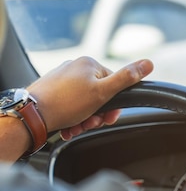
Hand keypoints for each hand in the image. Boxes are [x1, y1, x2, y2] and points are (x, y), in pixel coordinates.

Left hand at [27, 56, 153, 139]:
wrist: (32, 114)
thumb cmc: (67, 103)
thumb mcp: (103, 92)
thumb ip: (127, 78)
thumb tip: (148, 63)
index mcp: (89, 64)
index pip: (113, 83)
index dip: (113, 104)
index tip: (108, 117)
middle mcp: (74, 68)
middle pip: (98, 95)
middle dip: (97, 114)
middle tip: (91, 124)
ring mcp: (61, 79)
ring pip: (83, 103)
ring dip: (84, 120)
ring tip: (77, 127)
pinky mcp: (51, 91)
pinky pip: (69, 106)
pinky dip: (72, 118)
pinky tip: (69, 127)